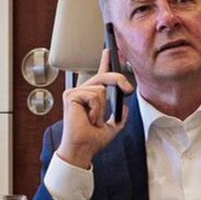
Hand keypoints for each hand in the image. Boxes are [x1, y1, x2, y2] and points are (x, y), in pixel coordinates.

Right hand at [56, 49, 133, 168]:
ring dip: (102, 108)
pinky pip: (95, 95)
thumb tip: (124, 106)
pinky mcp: (72, 96)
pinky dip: (97, 110)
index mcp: (91, 98)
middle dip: (118, 79)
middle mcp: (82, 93)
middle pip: (104, 77)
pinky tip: (88, 118)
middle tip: (128, 89)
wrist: (82, 149)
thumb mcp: (112, 127)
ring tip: (93, 120)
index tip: (109, 50)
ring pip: (101, 88)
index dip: (105, 62)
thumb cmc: (92, 140)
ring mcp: (75, 93)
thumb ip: (120, 116)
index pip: (99, 76)